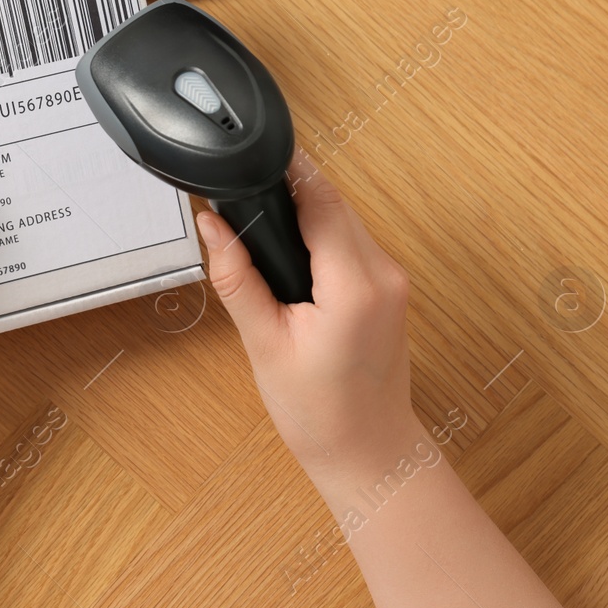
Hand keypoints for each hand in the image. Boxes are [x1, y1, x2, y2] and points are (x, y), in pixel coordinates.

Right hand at [198, 153, 423, 485]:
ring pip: (347, 219)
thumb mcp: (264, 344)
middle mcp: (384, 274)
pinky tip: (295, 257)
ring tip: (263, 228)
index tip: (251, 155)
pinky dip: (325, 238)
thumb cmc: (318, 413)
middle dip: (292, 193)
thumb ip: (237, 278)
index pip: (321, 199)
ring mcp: (395, 280)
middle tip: (244, 193)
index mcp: (354, 286)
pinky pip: (356, 242)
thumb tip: (213, 225)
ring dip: (310, 214)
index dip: (287, 170)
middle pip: (335, 203)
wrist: (368, 453)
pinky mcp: (392, 288)